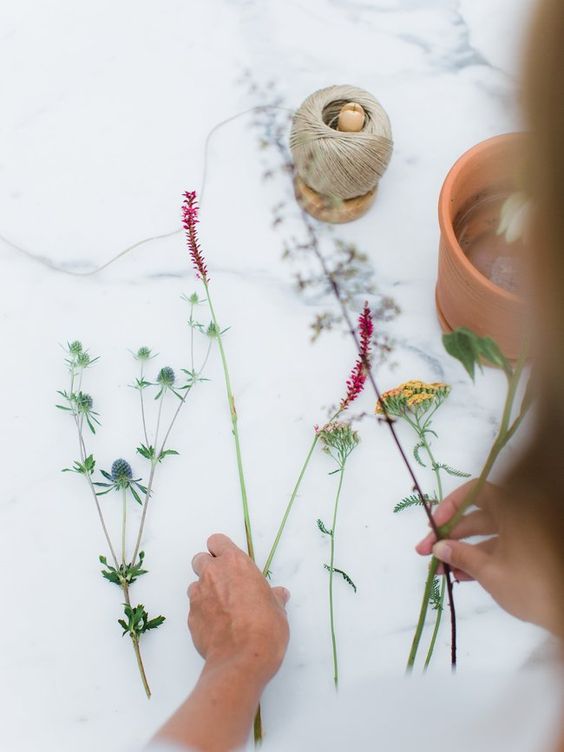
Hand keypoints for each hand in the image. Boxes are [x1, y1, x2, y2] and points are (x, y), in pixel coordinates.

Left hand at [188, 533, 289, 681]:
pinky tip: (217, 627)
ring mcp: (198, 595)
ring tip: (221, 610)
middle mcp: (213, 574)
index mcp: (235, 564)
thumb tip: (279, 594)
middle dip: (209, 569)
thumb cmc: (266, 628)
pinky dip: (202, 614)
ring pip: (195, 585)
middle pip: (200, 559)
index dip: (221, 550)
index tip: (229, 562)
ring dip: (205, 592)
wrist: (242, 659)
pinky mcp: (191, 617)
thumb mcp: (277, 609)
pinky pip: (194, 608)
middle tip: (225, 585)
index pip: (217, 541)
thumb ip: (273, 597)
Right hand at [416, 480, 555, 631]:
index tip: (434, 527)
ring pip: (486, 534)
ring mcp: (526, 534)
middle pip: (477, 515)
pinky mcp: (530, 552)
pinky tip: (461, 575)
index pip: (475, 492)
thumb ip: (462, 555)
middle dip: (450, 533)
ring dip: (462, 548)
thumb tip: (438, 546)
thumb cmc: (532, 587)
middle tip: (425, 552)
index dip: (451, 505)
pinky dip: (481, 557)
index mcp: (514, 509)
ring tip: (440, 568)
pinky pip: (500, 546)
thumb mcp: (491, 572)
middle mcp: (520, 515)